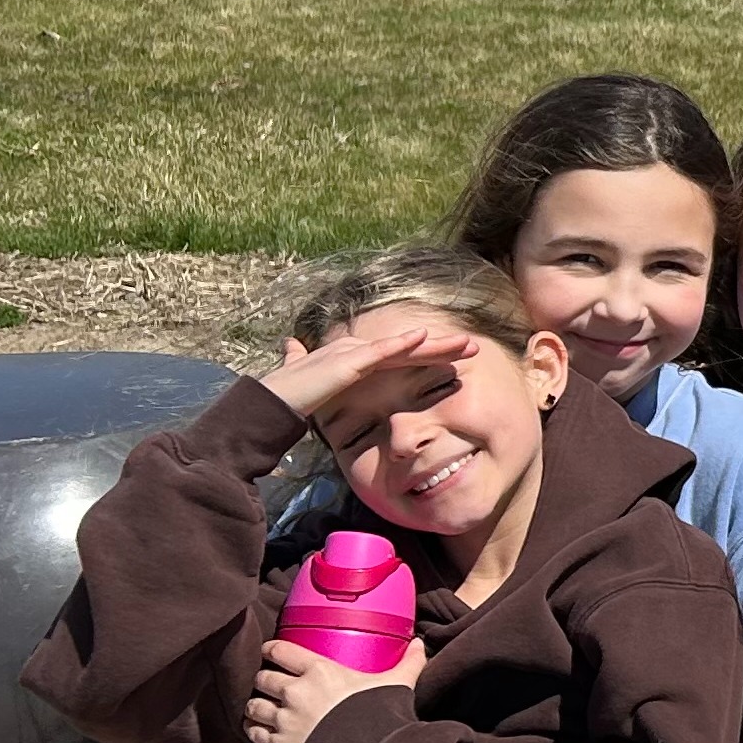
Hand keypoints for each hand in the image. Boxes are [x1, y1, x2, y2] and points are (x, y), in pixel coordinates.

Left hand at [246, 637, 424, 742]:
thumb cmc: (383, 717)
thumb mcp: (397, 685)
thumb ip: (408, 664)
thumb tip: (421, 645)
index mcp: (319, 671)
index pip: (279, 650)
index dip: (271, 650)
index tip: (270, 653)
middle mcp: (296, 692)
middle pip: (263, 678)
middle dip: (264, 681)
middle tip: (270, 686)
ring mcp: (285, 719)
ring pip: (253, 705)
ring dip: (256, 706)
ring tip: (261, 709)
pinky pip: (253, 732)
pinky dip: (253, 730)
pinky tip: (258, 729)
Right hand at [263, 327, 479, 423]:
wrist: (268, 403)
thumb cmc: (289, 397)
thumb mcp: (310, 385)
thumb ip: (303, 364)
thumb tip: (292, 347)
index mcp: (353, 358)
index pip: (400, 355)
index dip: (429, 354)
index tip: (457, 356)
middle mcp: (355, 350)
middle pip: (409, 348)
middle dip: (443, 347)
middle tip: (475, 346)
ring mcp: (352, 354)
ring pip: (402, 347)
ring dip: (436, 345)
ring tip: (466, 343)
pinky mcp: (347, 363)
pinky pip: (380, 352)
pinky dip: (401, 344)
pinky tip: (423, 338)